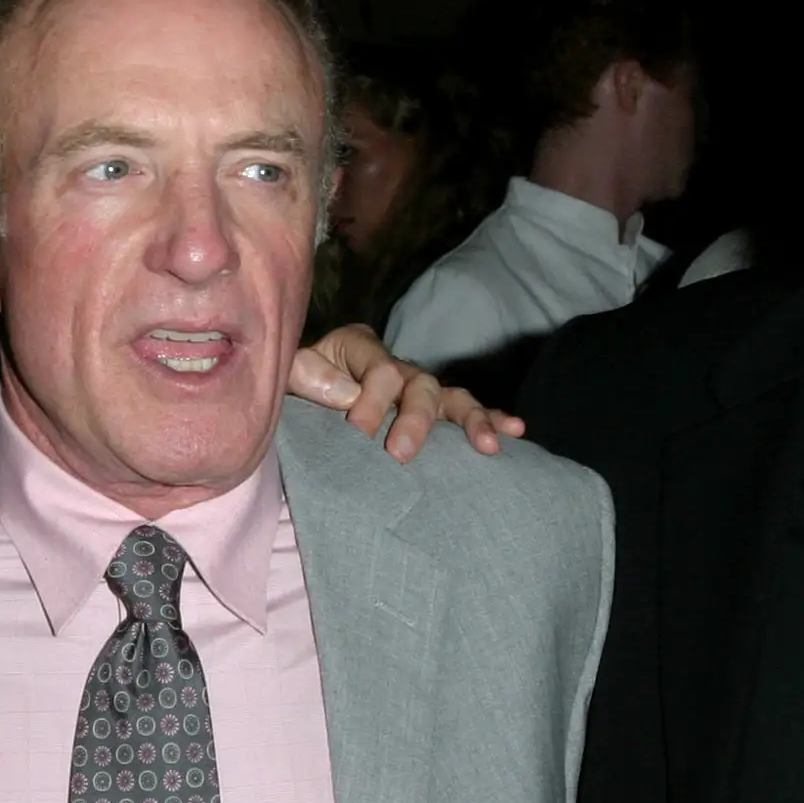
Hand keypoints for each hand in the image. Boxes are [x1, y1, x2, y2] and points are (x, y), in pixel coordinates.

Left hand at [285, 324, 524, 461]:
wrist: (301, 400)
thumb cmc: (297, 387)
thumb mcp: (288, 374)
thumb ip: (308, 375)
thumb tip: (346, 393)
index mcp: (359, 348)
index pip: (379, 369)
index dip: (370, 402)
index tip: (354, 434)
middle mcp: (396, 366)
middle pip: (419, 385)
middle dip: (414, 420)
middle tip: (399, 454)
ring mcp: (418, 389)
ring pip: (451, 398)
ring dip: (472, 421)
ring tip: (488, 446)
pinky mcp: (433, 413)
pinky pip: (466, 413)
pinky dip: (492, 420)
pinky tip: (515, 432)